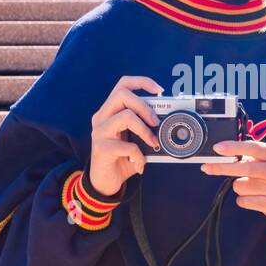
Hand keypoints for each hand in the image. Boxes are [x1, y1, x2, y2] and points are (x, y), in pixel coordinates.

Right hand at [88, 75, 161, 196]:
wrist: (104, 182)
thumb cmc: (121, 158)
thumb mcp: (134, 139)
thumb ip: (144, 127)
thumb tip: (166, 121)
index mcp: (110, 111)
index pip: (123, 84)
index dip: (142, 82)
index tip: (160, 90)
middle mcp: (102, 117)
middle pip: (122, 94)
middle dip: (145, 106)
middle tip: (156, 122)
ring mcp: (100, 132)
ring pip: (125, 116)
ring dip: (145, 131)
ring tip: (152, 143)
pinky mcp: (101, 148)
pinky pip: (127, 146)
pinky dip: (139, 156)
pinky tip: (140, 164)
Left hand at [200, 139, 265, 222]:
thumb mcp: (260, 160)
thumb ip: (243, 156)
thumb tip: (218, 155)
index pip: (253, 147)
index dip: (234, 147)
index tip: (217, 148)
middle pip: (246, 168)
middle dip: (223, 168)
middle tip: (207, 167)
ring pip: (242, 186)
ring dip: (237, 186)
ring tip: (246, 185)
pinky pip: (244, 201)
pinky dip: (242, 199)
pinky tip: (251, 196)